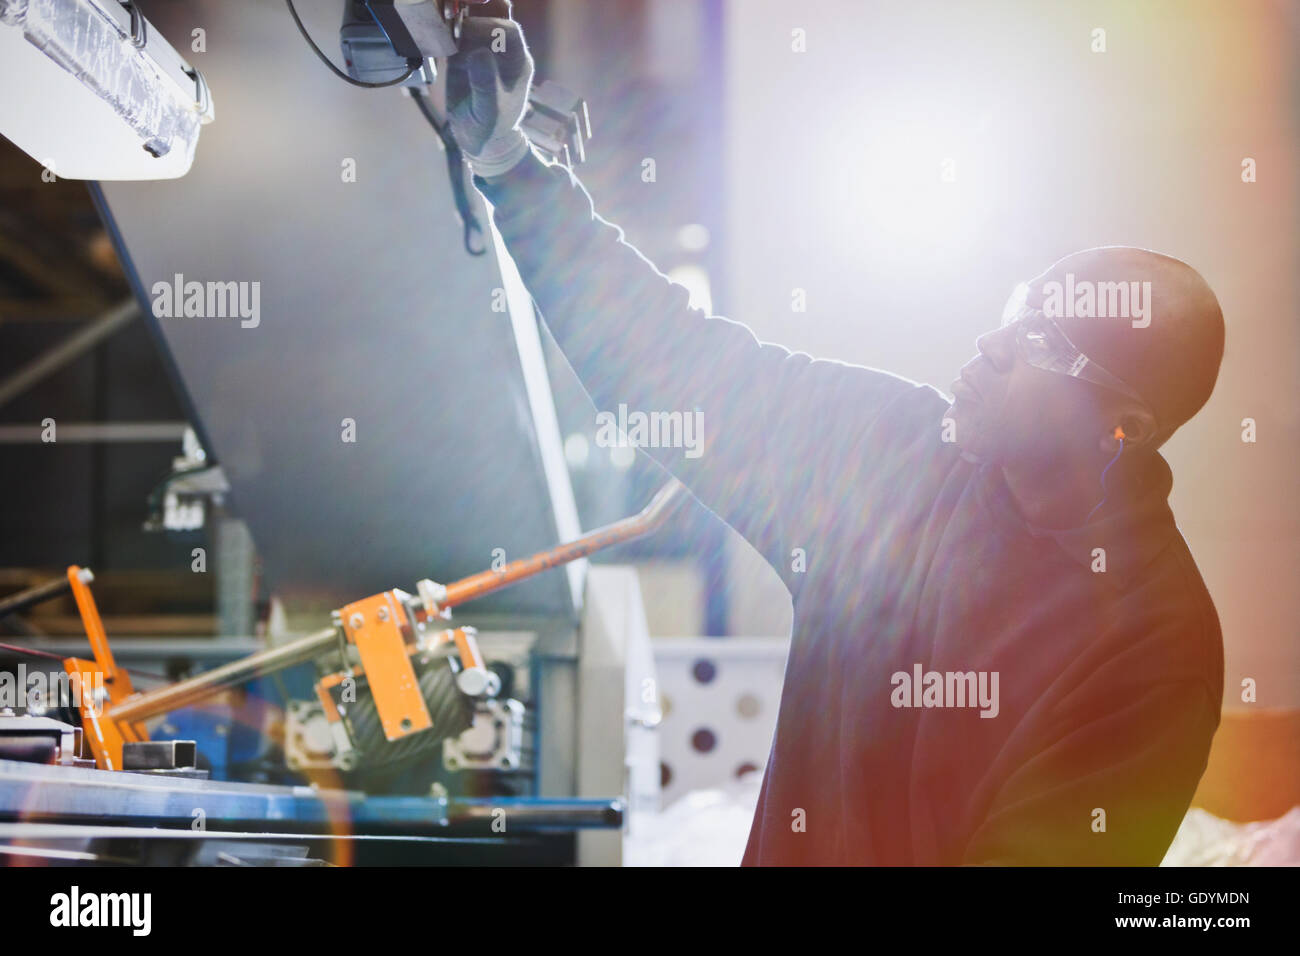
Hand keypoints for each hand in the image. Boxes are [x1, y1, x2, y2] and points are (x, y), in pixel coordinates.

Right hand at [445, 18, 533, 177]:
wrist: (479, 139)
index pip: (509, 30)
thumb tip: (478, 53)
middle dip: (475, 16)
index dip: (490, 26)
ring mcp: (481, 51)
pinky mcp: (461, 56)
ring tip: (445, 29)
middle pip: (491, 18)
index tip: (471, 34)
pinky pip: (455, 35)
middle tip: (455, 22)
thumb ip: (486, 84)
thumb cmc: (492, 127)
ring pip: (472, 22)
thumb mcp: (490, 110)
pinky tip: (438, 36)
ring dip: (457, 20)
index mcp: (516, 61)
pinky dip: (446, 31)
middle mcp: (500, 51)